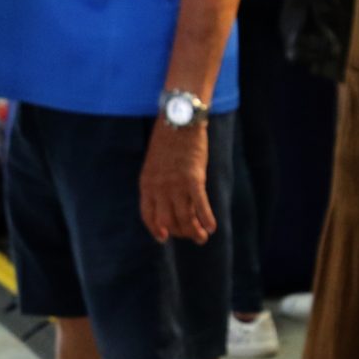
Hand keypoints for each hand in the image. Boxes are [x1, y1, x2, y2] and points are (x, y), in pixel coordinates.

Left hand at [140, 117, 213, 243]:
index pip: (148, 216)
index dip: (156, 230)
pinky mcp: (193, 179)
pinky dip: (206, 219)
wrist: (179, 120)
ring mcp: (176, 185)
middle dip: (180, 232)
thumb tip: (167, 201)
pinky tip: (212, 227)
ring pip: (184, 219)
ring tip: (202, 238)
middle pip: (168, 222)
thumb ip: (157, 183)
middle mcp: (159, 188)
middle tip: (190, 235)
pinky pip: (200, 205)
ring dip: (194, 232)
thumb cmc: (168, 141)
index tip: (164, 237)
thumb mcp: (154, 164)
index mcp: (146, 184)